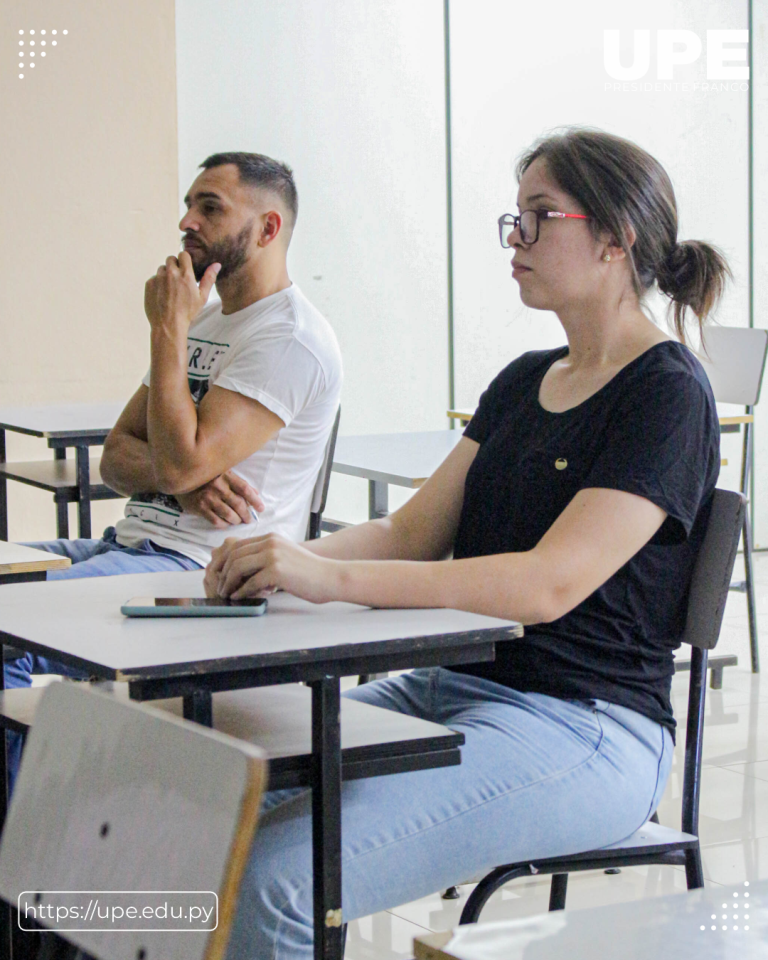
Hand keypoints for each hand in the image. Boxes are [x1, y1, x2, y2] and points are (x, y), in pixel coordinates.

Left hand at [144, 251, 219, 330]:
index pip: (183, 254)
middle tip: (178, 278)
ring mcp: (158, 278)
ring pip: (161, 268)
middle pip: (170, 259)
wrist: (168, 325)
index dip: (184, 260)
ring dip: (165, 274)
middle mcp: (170, 273)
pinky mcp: (149, 284)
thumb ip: (209, 279)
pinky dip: (158, 283)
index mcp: (185, 274)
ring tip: (170, 288)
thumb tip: (217, 265)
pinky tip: (162, 295)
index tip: (186, 267)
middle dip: (174, 265)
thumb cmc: (188, 312)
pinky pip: (154, 278)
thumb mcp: (202, 297)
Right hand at [176, 471, 263, 527]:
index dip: (255, 500)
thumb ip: (238, 483)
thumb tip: (255, 494)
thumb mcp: (223, 474)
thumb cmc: (206, 477)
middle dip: (247, 514)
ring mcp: (208, 498)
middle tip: (249, 519)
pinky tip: (226, 523)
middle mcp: (218, 486)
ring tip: (238, 521)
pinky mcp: (200, 508)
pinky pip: (217, 521)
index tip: (261, 509)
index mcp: (226, 476)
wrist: (182, 479)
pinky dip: (224, 524)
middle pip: (239, 504)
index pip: (245, 489)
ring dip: (236, 520)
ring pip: (229, 514)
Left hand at [205, 534, 338, 602]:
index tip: (220, 575)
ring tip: (226, 594)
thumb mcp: (285, 556)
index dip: (225, 561)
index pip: (238, 546)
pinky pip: (250, 582)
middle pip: (234, 555)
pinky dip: (241, 592)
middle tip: (220, 587)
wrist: (330, 577)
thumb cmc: (309, 571)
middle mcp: (270, 543)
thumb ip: (266, 557)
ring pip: (238, 567)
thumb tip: (243, 571)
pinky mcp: (277, 571)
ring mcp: (273, 555)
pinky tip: (239, 598)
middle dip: (223, 573)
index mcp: (271, 538)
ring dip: (228, 582)